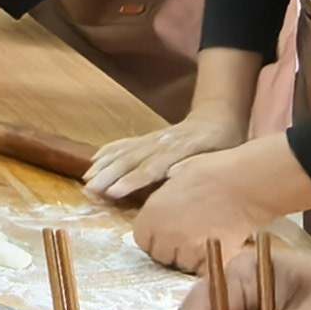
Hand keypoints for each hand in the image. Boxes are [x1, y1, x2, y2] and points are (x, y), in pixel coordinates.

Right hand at [88, 102, 249, 203]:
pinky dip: (109, 152)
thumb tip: (176, 179)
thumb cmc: (223, 145)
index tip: (113, 191)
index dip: (132, 179)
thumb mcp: (218, 157)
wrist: (218, 118)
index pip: (152, 166)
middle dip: (110, 174)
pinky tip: (95, 159)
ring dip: (105, 165)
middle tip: (91, 189)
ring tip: (87, 179)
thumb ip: (197, 166)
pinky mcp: (149, 137)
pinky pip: (125, 144)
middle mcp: (162, 143)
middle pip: (132, 159)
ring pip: (125, 151)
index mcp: (181, 149)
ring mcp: (153, 139)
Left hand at [126, 135, 310, 267]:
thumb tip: (159, 214)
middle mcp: (164, 238)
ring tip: (207, 237)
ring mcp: (187, 252)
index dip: (157, 236)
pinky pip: (206, 269)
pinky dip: (211, 261)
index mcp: (150, 217)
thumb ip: (161, 205)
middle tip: (190, 233)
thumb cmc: (210, 172)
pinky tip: (219, 243)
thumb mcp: (174, 181)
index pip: (143, 241)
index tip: (169, 230)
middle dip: (173, 248)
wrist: (242, 183)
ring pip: (184, 264)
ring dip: (192, 256)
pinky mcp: (211, 260)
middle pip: (162, 256)